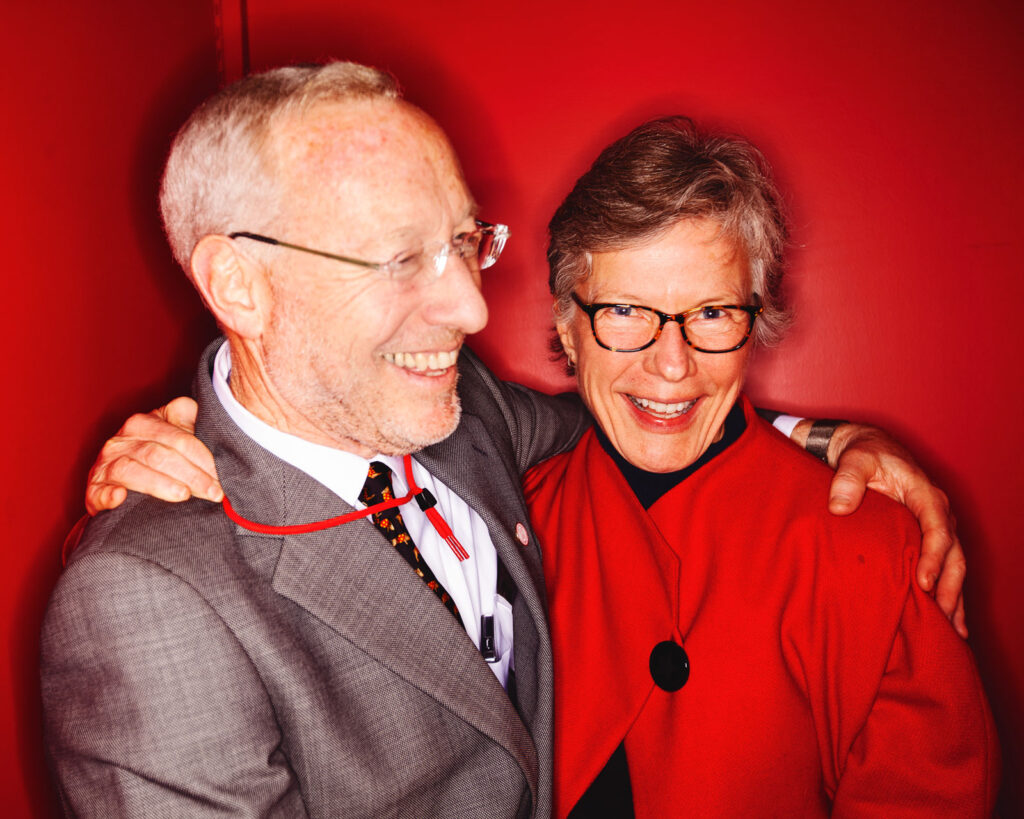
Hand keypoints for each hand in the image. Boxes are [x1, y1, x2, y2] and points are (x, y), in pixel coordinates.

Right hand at [85, 397, 221, 514]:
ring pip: (132, 470)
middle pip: (160, 455)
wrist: (120, 485)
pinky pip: (99, 491)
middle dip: (191, 475)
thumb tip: (212, 420)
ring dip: (159, 484)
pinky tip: (122, 499)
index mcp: (144, 423)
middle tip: (213, 493)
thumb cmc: (155, 457)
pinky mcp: (93, 490)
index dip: (203, 459)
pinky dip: (109, 495)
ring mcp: (105, 465)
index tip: (222, 479)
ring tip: (183, 496)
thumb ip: (190, 423)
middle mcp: (121, 440)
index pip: (179, 439)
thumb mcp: (172, 434)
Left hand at [823, 423, 966, 637]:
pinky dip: (944, 590)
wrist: (862, 448)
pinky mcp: (924, 536)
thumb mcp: (855, 459)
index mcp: (926, 495)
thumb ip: (847, 480)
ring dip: (953, 597)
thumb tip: (839, 507)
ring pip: (953, 565)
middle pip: (954, 555)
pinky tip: (943, 618)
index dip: (934, 559)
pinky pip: (940, 565)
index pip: (938, 531)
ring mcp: (933, 526)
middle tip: (943, 621)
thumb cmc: (862, 453)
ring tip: (952, 632)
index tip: (923, 585)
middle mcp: (937, 513)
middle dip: (951, 589)